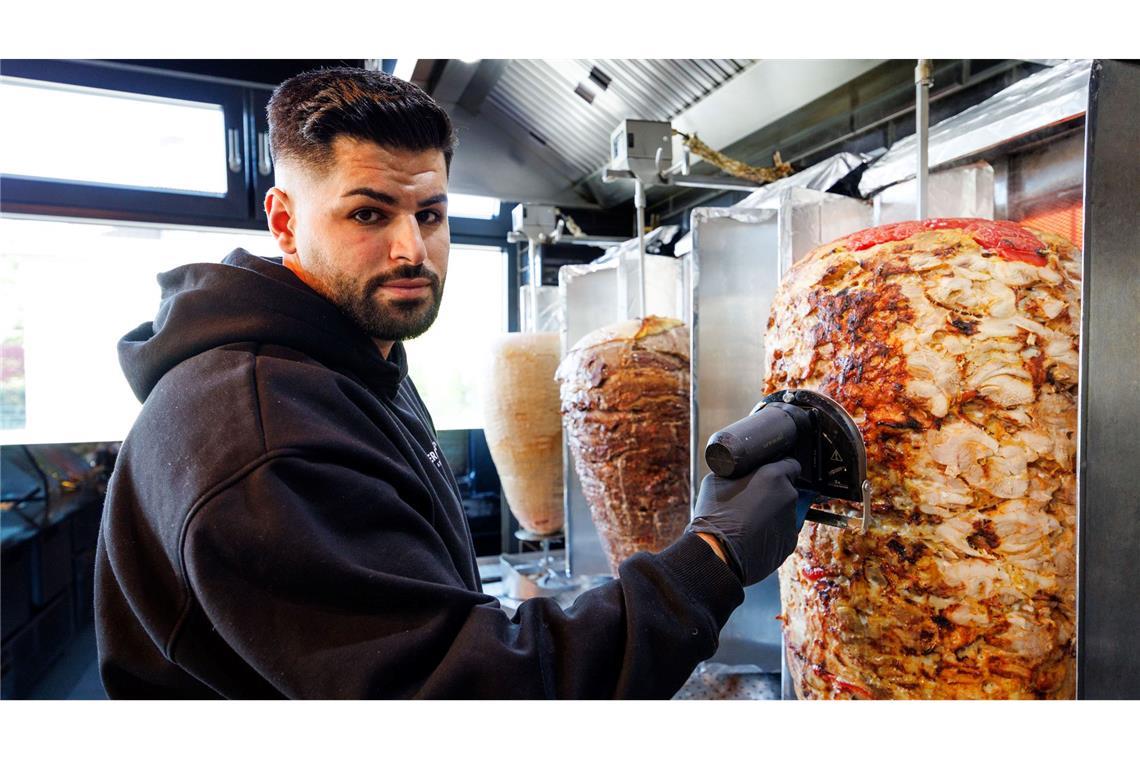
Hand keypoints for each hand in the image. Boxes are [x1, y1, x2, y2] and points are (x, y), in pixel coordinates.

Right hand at [687, 458, 801, 585]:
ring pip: (784, 512)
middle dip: (772, 493)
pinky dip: (772, 533)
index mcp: (774, 476)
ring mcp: (792, 521)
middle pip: (786, 489)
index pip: (790, 464)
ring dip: (772, 514)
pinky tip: (754, 536)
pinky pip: (782, 532)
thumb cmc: (715, 515)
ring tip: (749, 522)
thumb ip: (738, 472)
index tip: (768, 475)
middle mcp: (789, 496)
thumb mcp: (718, 480)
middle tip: (752, 501)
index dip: (779, 469)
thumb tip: (742, 471)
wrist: (717, 553)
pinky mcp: (790, 543)